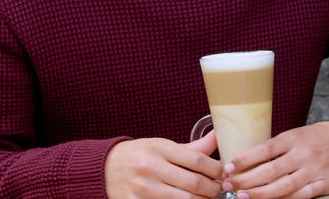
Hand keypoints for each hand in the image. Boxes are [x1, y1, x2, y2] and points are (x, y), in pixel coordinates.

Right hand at [105, 136, 226, 198]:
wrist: (106, 168)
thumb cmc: (140, 155)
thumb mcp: (163, 145)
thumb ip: (193, 146)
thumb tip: (218, 135)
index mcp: (160, 148)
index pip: (198, 160)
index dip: (216, 169)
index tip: (223, 173)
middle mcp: (151, 168)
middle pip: (194, 183)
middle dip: (213, 189)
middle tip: (219, 189)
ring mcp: (143, 189)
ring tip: (206, 197)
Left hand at [220, 118, 328, 198]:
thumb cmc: (324, 137)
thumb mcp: (301, 133)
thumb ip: (280, 147)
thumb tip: (251, 160)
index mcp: (296, 137)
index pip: (265, 149)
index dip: (244, 159)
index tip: (227, 167)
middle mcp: (304, 153)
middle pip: (270, 170)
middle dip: (246, 180)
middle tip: (228, 186)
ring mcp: (315, 170)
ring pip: (283, 186)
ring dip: (261, 194)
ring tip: (243, 197)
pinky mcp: (326, 184)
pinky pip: (302, 195)